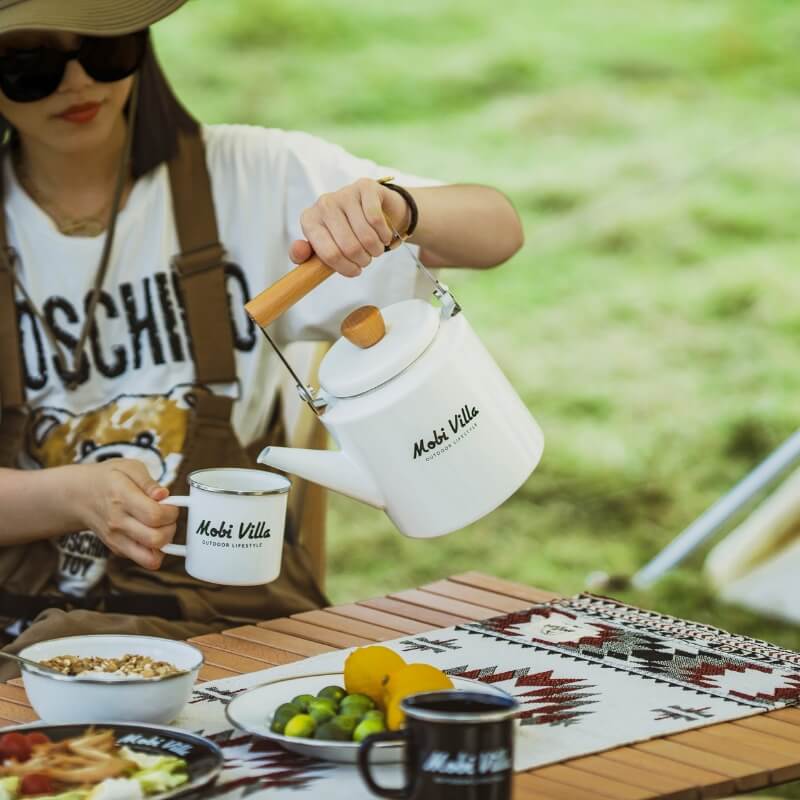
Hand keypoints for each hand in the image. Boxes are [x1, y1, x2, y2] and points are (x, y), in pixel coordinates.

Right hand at [71, 460, 178, 570]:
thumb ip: (149, 482)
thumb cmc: (108, 479)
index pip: (155, 515)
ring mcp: (116, 539)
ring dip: (165, 543)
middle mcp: (117, 522)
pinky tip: (151, 533)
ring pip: (151, 558)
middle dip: (171, 527)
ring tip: (161, 527)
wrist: (78, 496)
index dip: (171, 511)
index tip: (171, 504)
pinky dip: (155, 551)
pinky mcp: (117, 549)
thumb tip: (163, 495)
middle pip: (156, 539)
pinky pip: (144, 560)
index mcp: (122, 498)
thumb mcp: (128, 467)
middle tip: (167, 516)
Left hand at [290, 178, 410, 276]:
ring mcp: (344, 193)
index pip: (329, 254)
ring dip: (375, 250)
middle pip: (349, 247)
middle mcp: (324, 204)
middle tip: (366, 259)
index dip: (346, 268)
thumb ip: (307, 257)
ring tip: (374, 249)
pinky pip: (376, 220)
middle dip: (363, 260)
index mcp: (310, 221)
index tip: (355, 271)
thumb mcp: (325, 248)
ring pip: (366, 236)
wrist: (370, 208)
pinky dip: (384, 234)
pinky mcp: (365, 187)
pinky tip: (383, 236)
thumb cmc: (345, 233)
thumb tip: (299, 251)